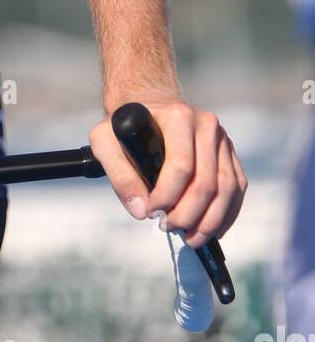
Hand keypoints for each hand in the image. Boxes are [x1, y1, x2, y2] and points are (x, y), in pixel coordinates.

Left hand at [89, 93, 247, 248]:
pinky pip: (236, 189)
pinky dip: (225, 215)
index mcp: (178, 117)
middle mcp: (206, 125)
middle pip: (206, 182)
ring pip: (227, 189)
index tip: (150, 213)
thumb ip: (119, 175)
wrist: (148, 104)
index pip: (181, 166)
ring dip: (209, 221)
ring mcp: (222, 139)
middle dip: (187, 214)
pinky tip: (208, 229)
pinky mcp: (230, 153)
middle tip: (168, 227)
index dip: (167, 197)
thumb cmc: (125, 126)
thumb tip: (141, 211)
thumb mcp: (105, 140)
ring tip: (188, 237)